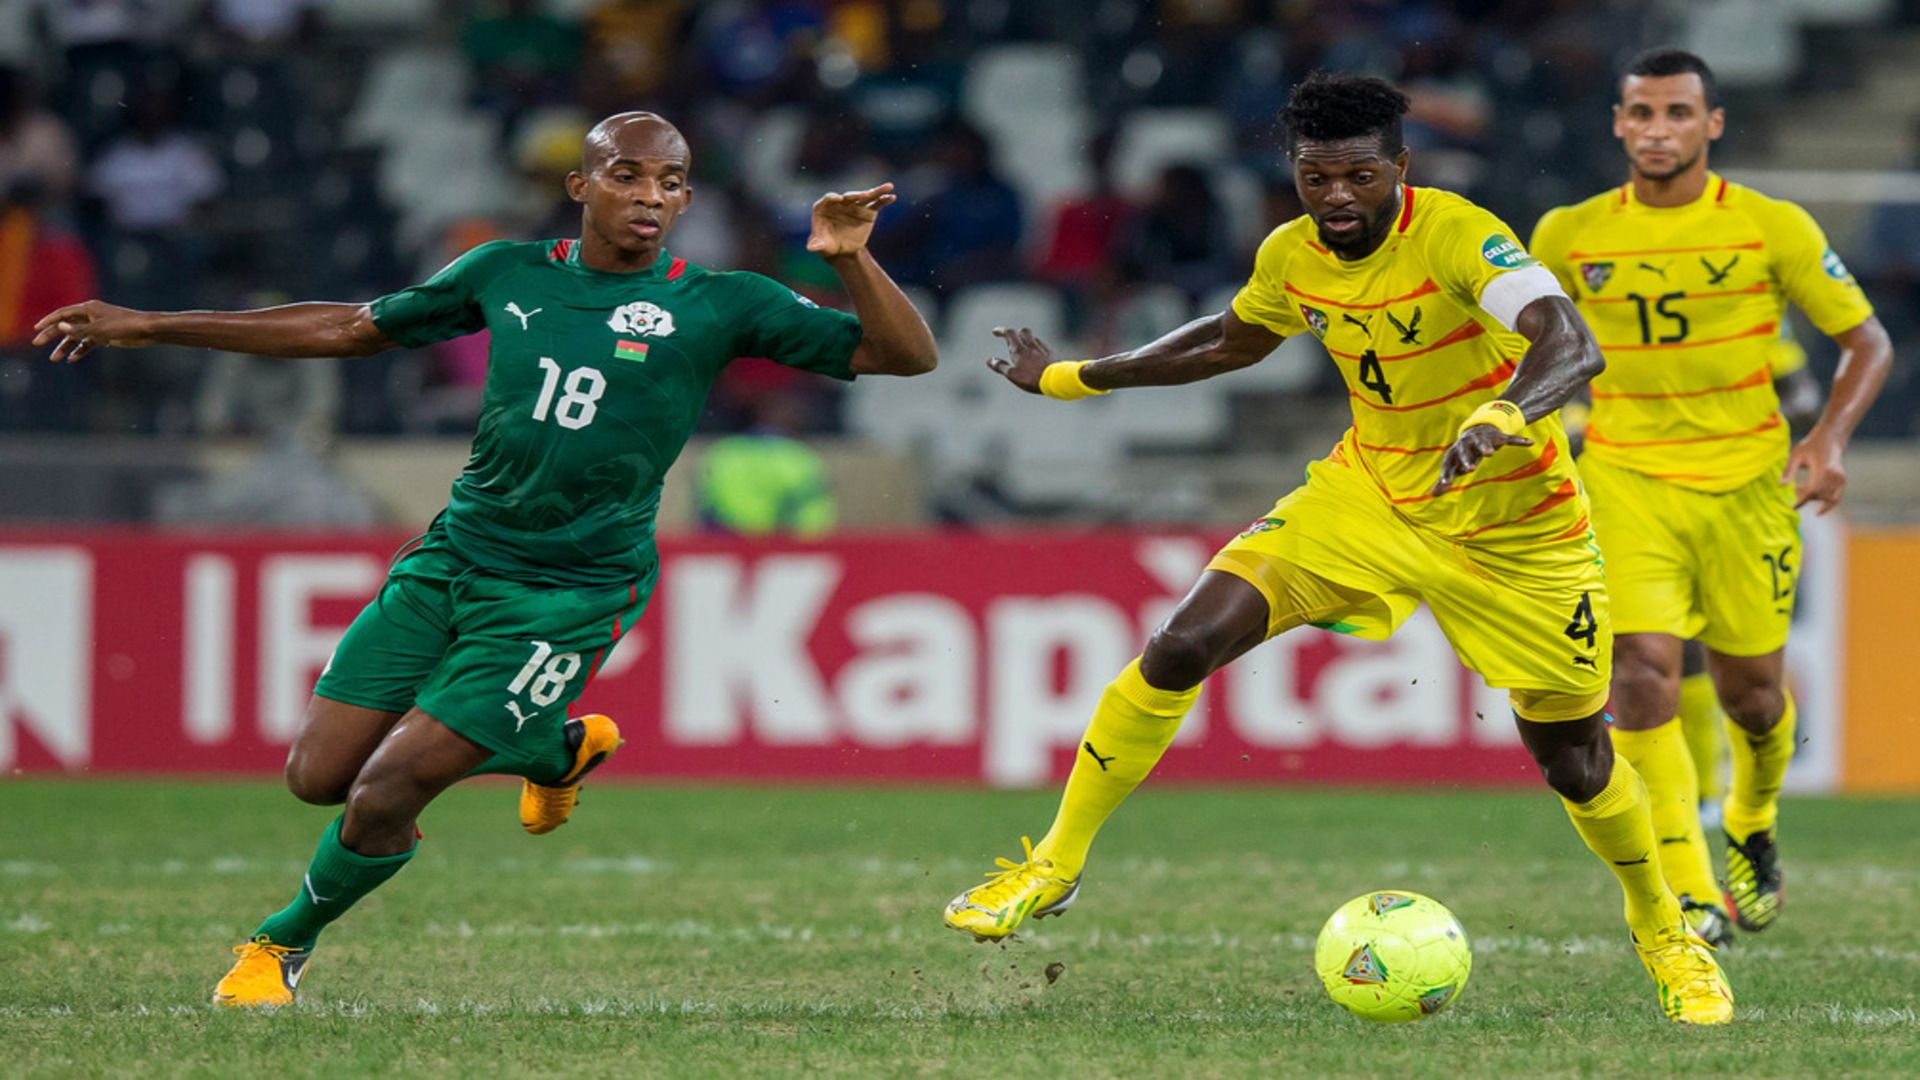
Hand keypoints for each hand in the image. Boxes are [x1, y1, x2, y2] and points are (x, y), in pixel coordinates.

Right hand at [32, 300, 155, 361]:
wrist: (147, 330)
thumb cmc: (124, 325)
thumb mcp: (99, 329)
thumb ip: (79, 330)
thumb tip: (59, 327)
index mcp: (88, 308)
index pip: (62, 314)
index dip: (48, 321)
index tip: (36, 329)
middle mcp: (91, 315)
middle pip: (66, 325)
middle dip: (52, 335)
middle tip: (37, 344)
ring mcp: (97, 326)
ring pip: (76, 336)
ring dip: (66, 346)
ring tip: (54, 358)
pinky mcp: (105, 335)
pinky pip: (88, 343)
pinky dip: (80, 350)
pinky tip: (72, 359)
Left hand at [806, 183, 896, 257]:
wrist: (842, 250)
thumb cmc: (827, 245)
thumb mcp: (821, 246)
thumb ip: (816, 245)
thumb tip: (810, 248)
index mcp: (825, 207)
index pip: (828, 199)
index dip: (832, 198)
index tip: (838, 199)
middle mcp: (841, 202)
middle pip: (849, 196)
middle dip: (856, 195)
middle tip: (864, 195)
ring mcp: (855, 206)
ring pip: (865, 196)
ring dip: (876, 191)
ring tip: (888, 187)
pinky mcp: (867, 212)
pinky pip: (876, 204)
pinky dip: (884, 200)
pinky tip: (892, 197)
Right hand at [985, 327, 1054, 393]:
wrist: (1055, 380)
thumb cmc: (1031, 378)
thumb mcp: (1012, 375)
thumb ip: (1000, 367)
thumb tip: (989, 360)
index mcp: (1019, 349)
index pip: (1009, 333)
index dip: (1001, 331)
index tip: (995, 332)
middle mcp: (1031, 345)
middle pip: (1023, 331)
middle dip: (1016, 333)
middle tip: (1011, 341)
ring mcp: (1042, 348)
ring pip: (1033, 338)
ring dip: (1027, 340)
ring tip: (1024, 349)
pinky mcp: (1051, 353)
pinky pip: (1043, 346)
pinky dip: (1037, 347)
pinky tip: (1037, 355)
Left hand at [1432, 425, 1532, 495]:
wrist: (1476, 431)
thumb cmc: (1462, 454)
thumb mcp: (1453, 465)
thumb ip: (1445, 480)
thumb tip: (1432, 494)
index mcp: (1455, 453)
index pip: (1448, 463)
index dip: (1447, 473)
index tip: (1446, 483)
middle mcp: (1466, 444)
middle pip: (1464, 450)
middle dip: (1466, 459)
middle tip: (1469, 469)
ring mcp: (1482, 439)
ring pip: (1482, 442)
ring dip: (1485, 447)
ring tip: (1490, 453)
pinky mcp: (1497, 436)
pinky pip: (1509, 438)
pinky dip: (1519, 441)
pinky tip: (1530, 443)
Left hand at [1782, 426, 1846, 513]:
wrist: (1830, 438)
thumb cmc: (1811, 445)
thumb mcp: (1795, 455)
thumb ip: (1788, 471)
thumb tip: (1781, 486)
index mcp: (1823, 468)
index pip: (1812, 490)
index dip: (1802, 500)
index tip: (1793, 507)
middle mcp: (1835, 475)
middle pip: (1819, 495)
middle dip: (1806, 496)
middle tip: (1796, 488)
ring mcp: (1841, 478)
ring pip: (1827, 498)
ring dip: (1814, 499)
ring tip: (1802, 487)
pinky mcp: (1843, 481)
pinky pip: (1837, 497)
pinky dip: (1829, 505)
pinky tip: (1819, 512)